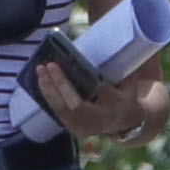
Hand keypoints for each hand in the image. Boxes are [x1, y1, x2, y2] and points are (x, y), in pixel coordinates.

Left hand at [27, 53, 169, 150]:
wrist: (126, 124)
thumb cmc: (125, 95)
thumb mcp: (129, 82)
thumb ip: (120, 67)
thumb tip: (111, 40)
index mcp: (117, 105)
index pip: (101, 91)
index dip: (87, 78)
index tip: (76, 63)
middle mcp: (100, 119)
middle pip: (77, 104)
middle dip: (62, 85)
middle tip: (50, 65)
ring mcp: (86, 127)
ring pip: (63, 110)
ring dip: (49, 89)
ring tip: (40, 70)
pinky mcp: (74, 129)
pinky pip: (58, 113)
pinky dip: (49, 96)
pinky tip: (41, 81)